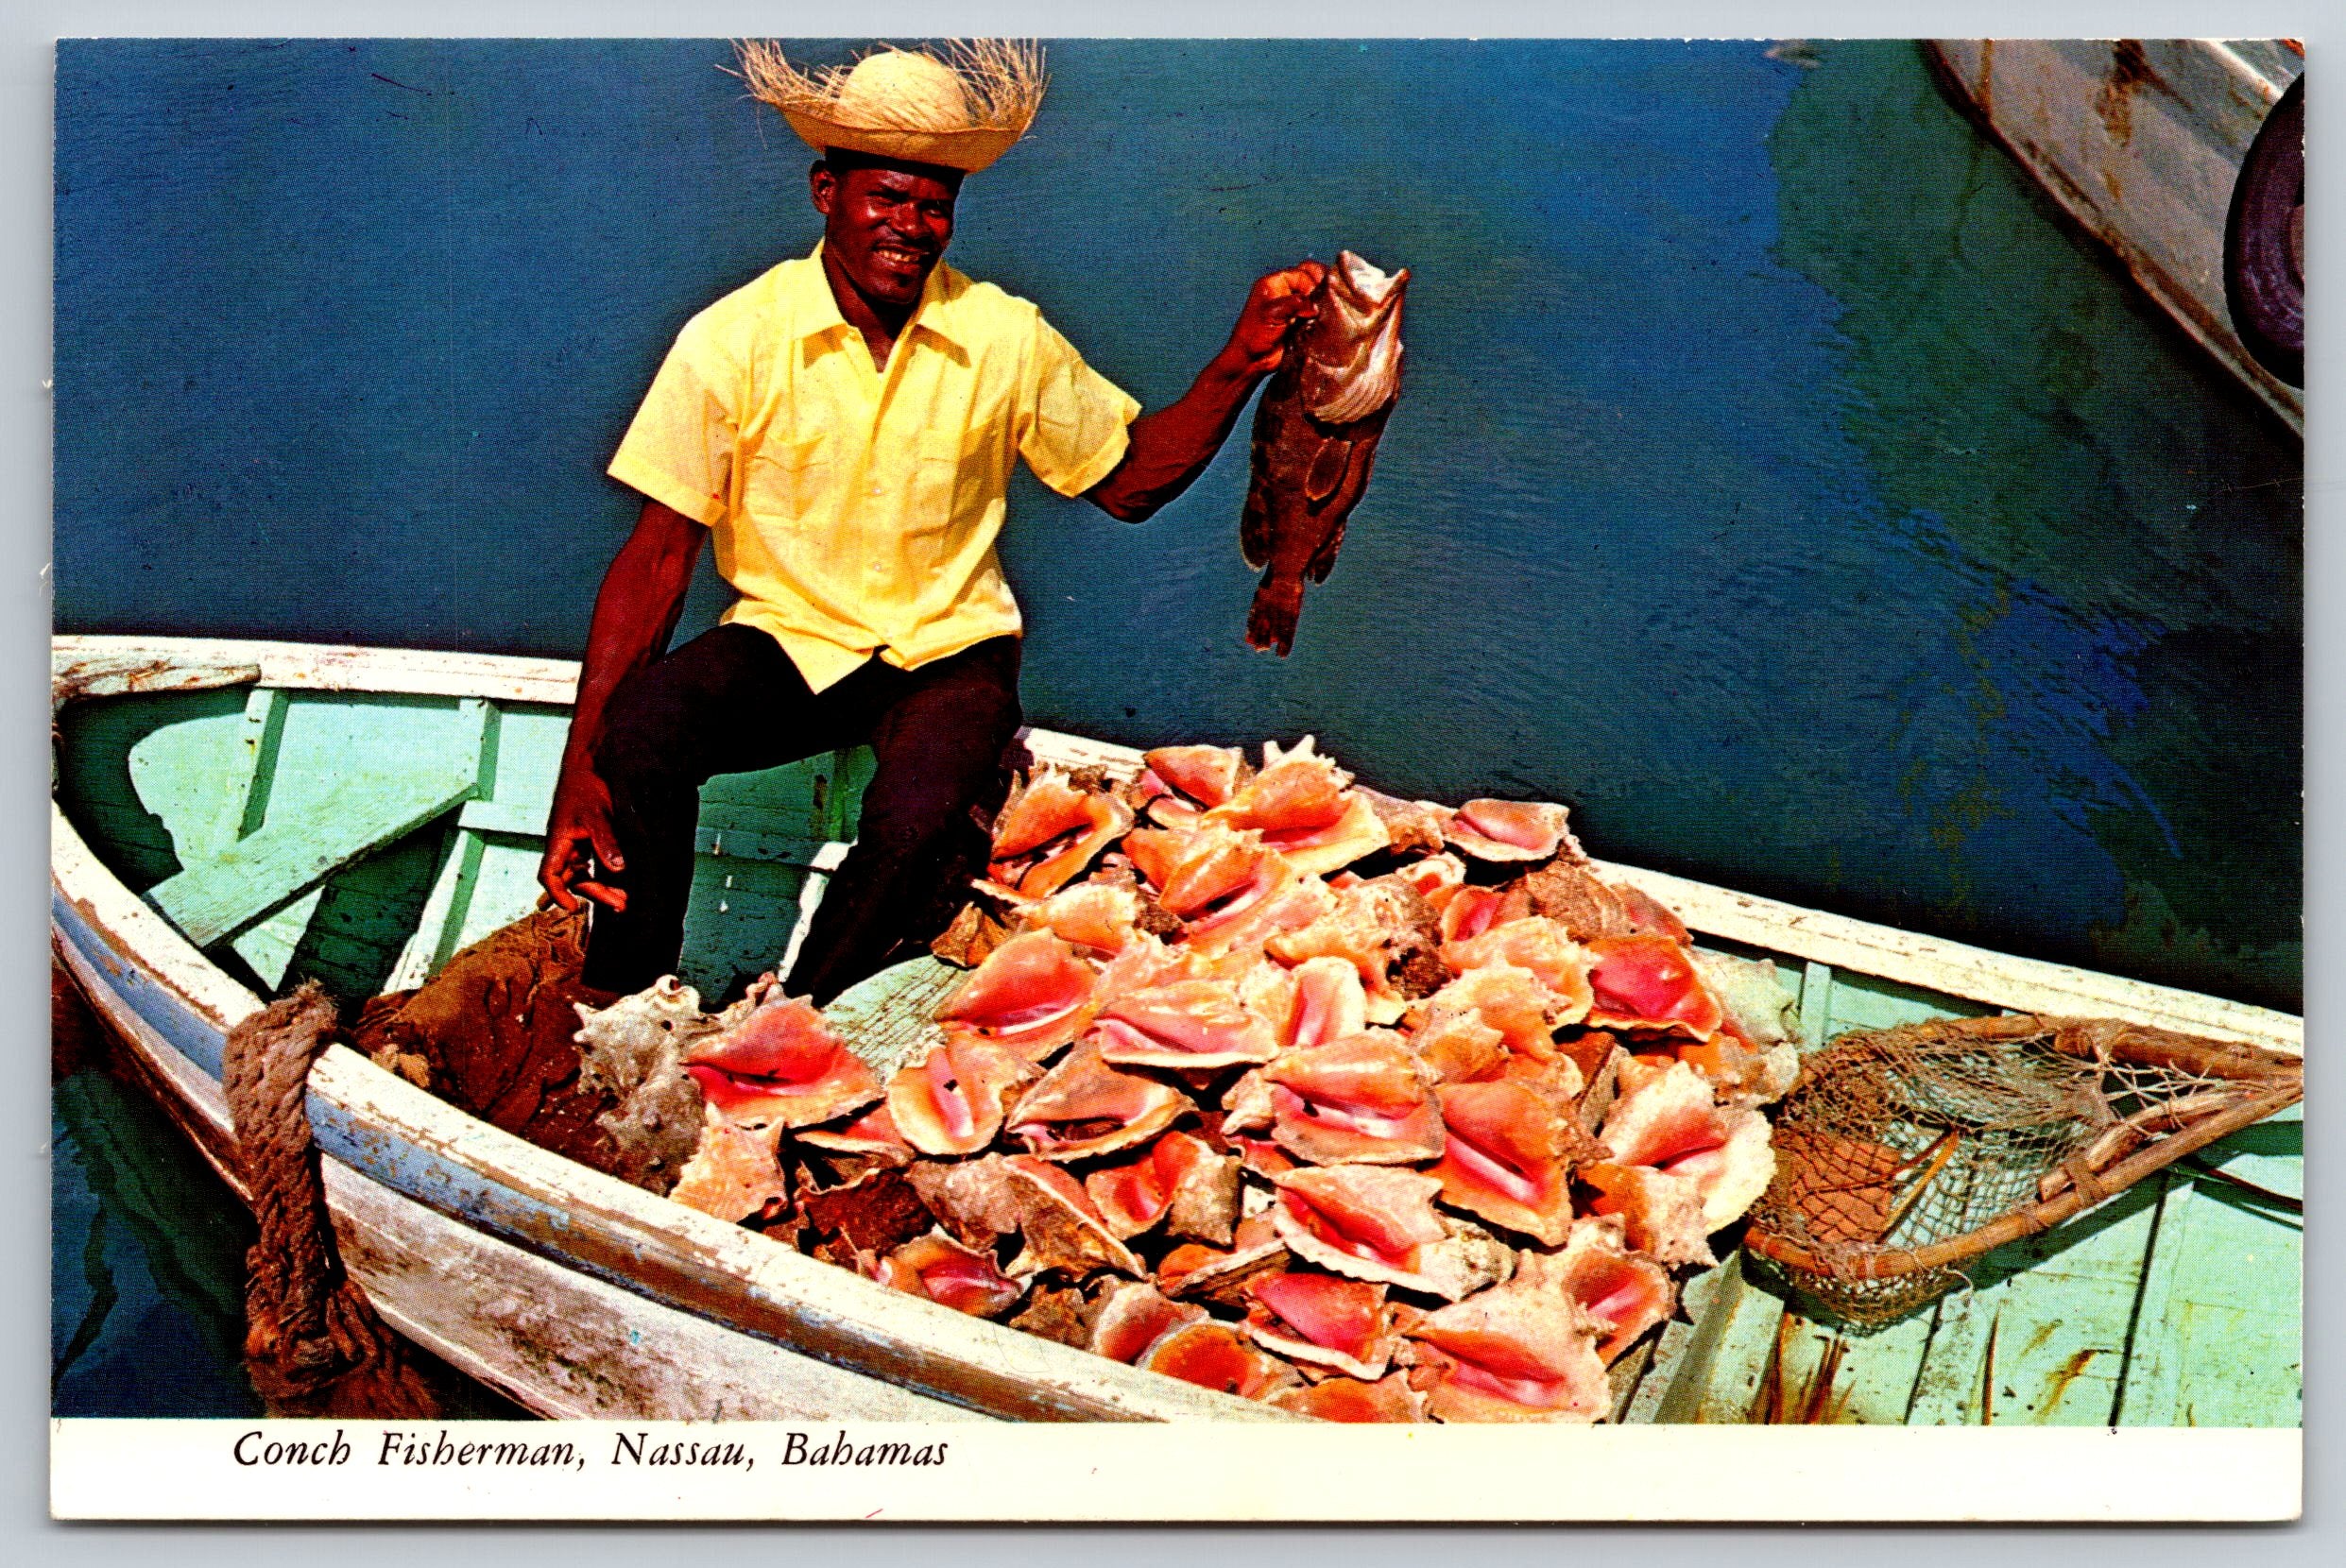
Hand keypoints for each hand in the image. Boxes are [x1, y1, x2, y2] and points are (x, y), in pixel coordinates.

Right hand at [537, 763, 627, 913]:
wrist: (590, 765)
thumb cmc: (586, 786)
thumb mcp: (597, 814)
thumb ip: (606, 842)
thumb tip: (617, 869)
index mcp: (558, 842)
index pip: (549, 875)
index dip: (557, 894)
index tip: (573, 908)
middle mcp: (564, 846)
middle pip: (572, 880)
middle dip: (595, 894)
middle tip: (620, 904)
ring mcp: (576, 843)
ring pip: (584, 874)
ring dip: (602, 886)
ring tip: (624, 898)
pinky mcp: (588, 839)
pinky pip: (593, 863)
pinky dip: (605, 874)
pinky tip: (622, 881)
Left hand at [1224, 260, 1326, 376]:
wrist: (1251, 360)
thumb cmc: (1255, 334)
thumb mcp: (1273, 313)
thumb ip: (1295, 303)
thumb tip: (1315, 306)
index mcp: (1274, 283)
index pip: (1301, 273)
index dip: (1312, 283)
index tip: (1316, 300)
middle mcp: (1284, 291)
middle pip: (1310, 279)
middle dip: (1321, 286)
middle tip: (1331, 297)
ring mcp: (1292, 306)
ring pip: (1314, 295)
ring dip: (1323, 301)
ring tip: (1330, 309)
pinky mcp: (1299, 320)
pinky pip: (1314, 312)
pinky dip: (1321, 314)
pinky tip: (1326, 318)